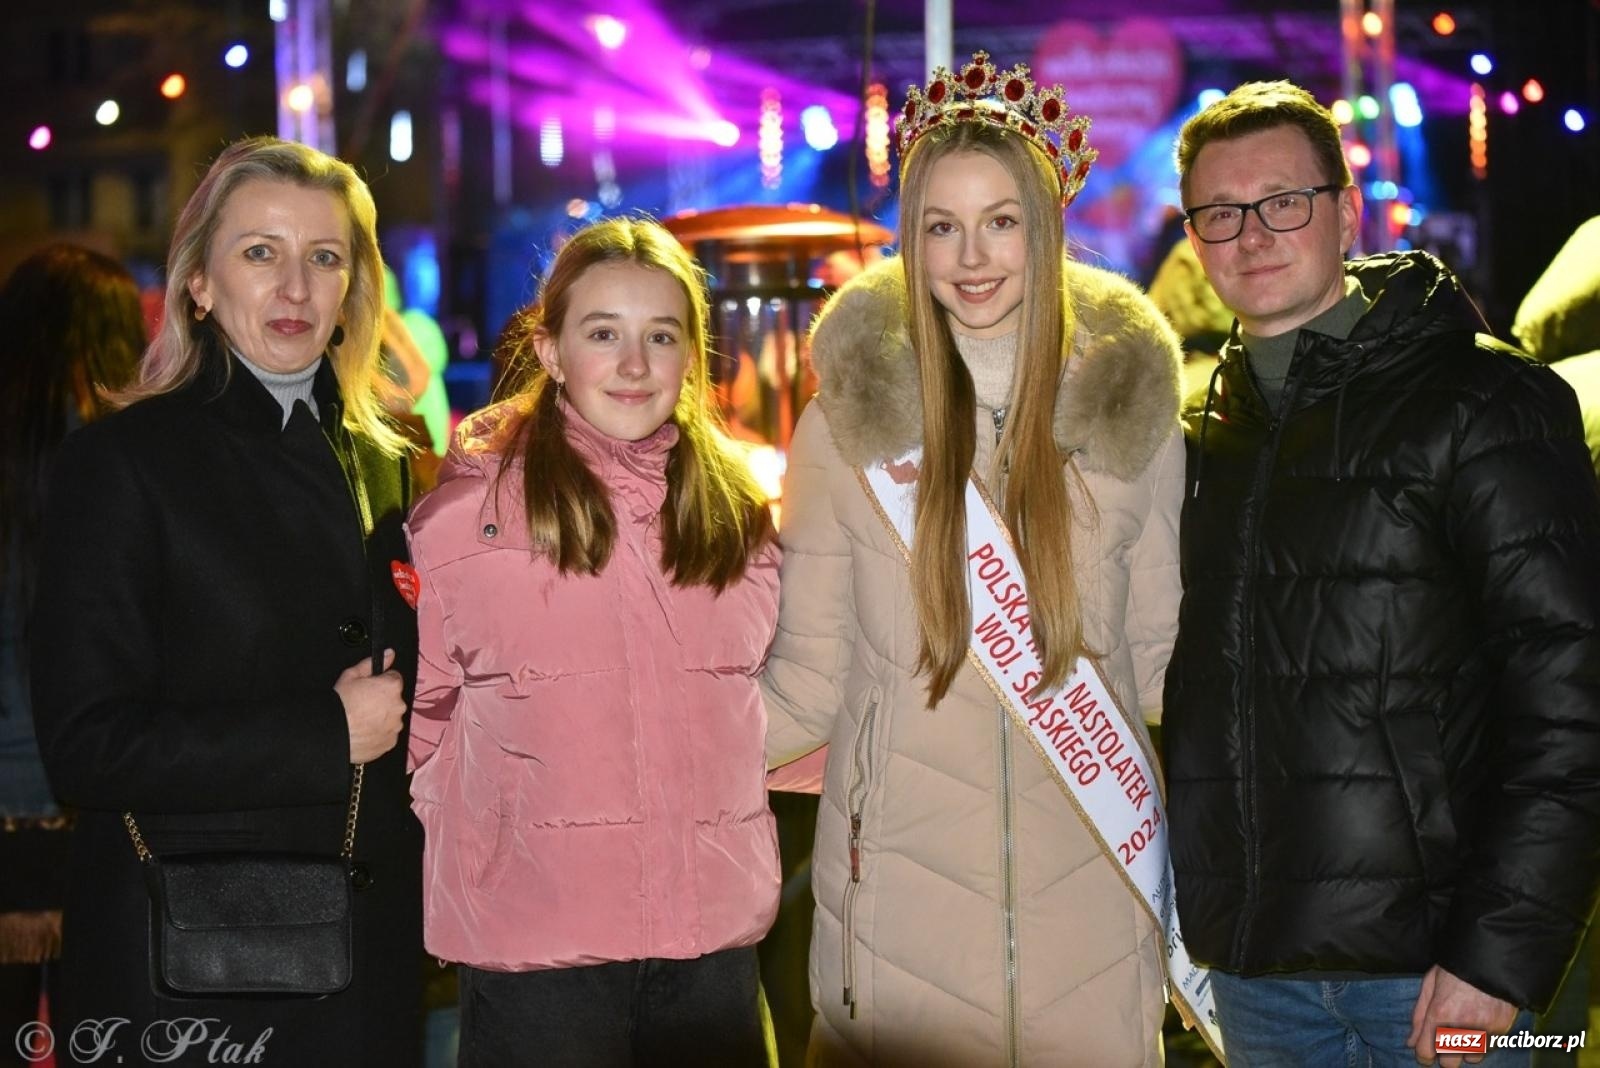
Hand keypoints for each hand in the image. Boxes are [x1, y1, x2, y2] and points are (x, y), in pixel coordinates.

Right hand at [335, 649, 404, 763]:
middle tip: (363, 705)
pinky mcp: (391, 742)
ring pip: (392, 717)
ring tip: (362, 720)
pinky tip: (365, 731)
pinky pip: (388, 734)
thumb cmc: (340, 704)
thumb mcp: (351, 675)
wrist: (332, 733)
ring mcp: (396, 725)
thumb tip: (388, 653)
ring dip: (382, 717)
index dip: (380, 682)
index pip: (394, 678)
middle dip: (382, 700)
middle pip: (394, 699)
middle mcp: (399, 706)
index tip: (370, 688)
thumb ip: (371, 663)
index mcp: (392, 686)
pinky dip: (379, 733)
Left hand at [1407, 965, 1518, 1065]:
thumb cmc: (1455, 969)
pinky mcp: (1501, 1031)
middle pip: (1449, 1064)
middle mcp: (1461, 1028)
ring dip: (1465, 1049)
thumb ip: (1418, 1016)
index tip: (1424, 1054)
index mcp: (1439, 1015)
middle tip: (1444, 1042)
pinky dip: (1482, 1042)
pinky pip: (1488, 1048)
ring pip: (1471, 1058)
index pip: (1426, 1053)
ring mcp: (1483, 1031)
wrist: (1491, 959)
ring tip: (1464, 1029)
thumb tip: (1410, 1043)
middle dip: (1444, 1055)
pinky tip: (1479, 1024)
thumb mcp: (1429, 985)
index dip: (1423, 1057)